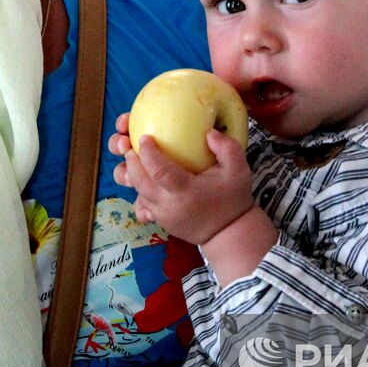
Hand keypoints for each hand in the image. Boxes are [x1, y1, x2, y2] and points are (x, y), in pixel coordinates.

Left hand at [110, 112, 257, 245]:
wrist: (229, 234)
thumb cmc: (233, 200)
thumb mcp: (238, 171)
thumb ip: (227, 148)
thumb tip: (208, 133)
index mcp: (185, 191)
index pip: (159, 171)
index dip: (148, 153)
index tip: (145, 137)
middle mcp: (169, 205)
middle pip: (139, 182)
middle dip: (131, 162)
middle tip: (129, 146)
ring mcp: (162, 216)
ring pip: (138, 194)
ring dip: (131, 176)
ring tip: (132, 160)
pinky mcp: (161, 222)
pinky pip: (142, 206)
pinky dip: (139, 193)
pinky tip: (142, 181)